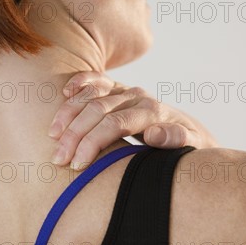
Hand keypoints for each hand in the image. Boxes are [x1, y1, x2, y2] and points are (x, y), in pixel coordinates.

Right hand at [48, 71, 218, 169]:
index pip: (116, 123)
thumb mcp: (193, 146)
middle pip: (99, 109)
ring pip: (93, 94)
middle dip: (75, 134)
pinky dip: (79, 83)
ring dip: (69, 113)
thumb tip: (153, 133)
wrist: (193, 132)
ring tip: (52, 135)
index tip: (77, 164)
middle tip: (57, 157)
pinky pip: (96, 80)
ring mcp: (127, 91)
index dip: (94, 142)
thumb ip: (177, 138)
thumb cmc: (189, 146)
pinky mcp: (119, 90)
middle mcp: (138, 97)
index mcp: (153, 112)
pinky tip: (64, 93)